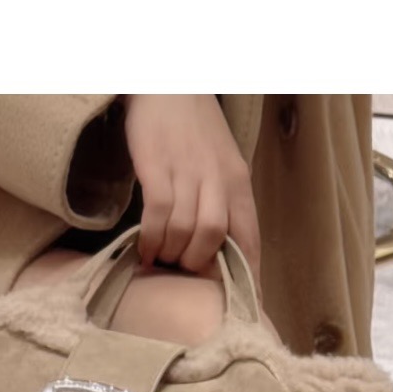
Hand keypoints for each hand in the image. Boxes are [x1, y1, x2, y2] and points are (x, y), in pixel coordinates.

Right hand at [122, 95, 260, 280]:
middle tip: (181, 271)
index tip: (243, 307)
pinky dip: (151, 238)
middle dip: (196, 263)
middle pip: (213, 237)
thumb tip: (226, 257)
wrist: (168, 84)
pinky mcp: (156, 164)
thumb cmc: (196, 132)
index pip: (248, 238)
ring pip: (186, 228)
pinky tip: (144, 250)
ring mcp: (185, 170)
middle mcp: (216, 178)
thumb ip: (226, 206)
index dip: (247, 277)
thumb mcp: (223, 166)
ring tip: (160, 259)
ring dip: (172, 252)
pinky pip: (158, 212)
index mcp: (238, 182)